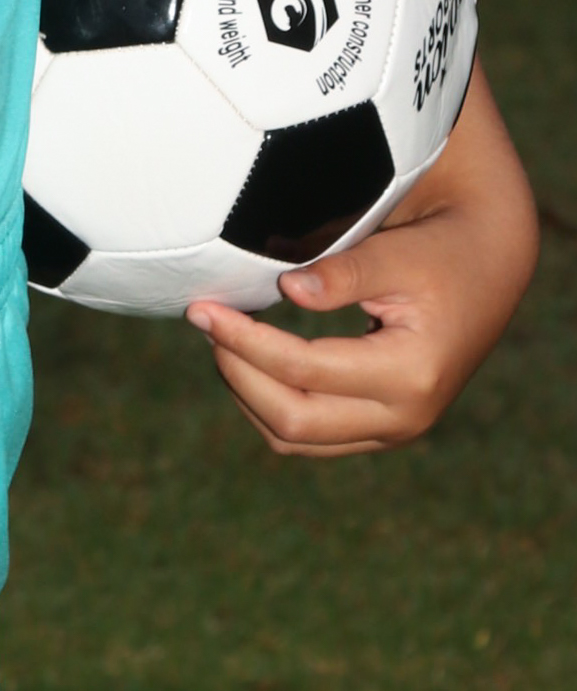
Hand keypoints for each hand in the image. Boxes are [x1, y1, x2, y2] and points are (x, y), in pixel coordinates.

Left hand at [185, 62, 536, 457]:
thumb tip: (284, 290)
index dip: (244, 341)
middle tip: (204, 320)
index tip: (203, 308)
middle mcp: (404, 417)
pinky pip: (310, 435)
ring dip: (247, 393)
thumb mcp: (397, 253)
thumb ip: (344, 273)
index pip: (304, 370)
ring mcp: (393, 429)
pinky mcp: (380, 426)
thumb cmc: (441, 252)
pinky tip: (248, 355)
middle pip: (292, 421)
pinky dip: (269, 402)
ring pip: (294, 438)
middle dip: (236, 371)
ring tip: (220, 335)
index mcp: (411, 375)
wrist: (488, 268)